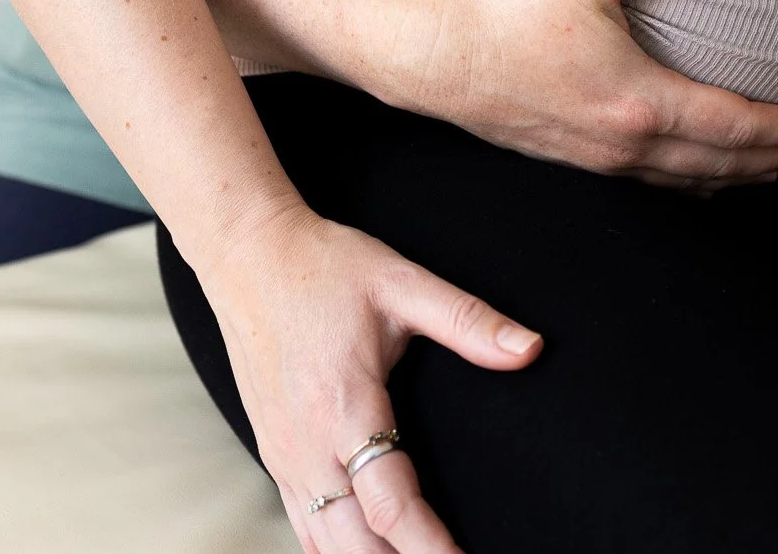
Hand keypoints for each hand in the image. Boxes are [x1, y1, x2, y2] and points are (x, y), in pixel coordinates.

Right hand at [191, 203, 542, 553]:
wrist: (247, 254)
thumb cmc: (322, 267)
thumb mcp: (402, 283)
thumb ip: (468, 321)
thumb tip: (529, 348)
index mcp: (343, 407)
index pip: (390, 505)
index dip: (430, 545)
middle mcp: (307, 444)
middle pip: (354, 544)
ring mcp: (284, 455)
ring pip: (324, 545)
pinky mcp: (273, 454)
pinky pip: (301, 526)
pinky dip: (332, 552)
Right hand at [382, 0, 777, 190]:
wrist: (431, 58)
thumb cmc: (503, 13)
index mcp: (640, 100)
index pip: (735, 125)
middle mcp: (626, 142)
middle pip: (721, 162)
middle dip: (775, 156)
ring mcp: (598, 158)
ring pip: (687, 179)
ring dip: (736, 175)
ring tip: (772, 167)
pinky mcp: (574, 158)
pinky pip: (651, 181)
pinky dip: (690, 180)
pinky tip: (694, 173)